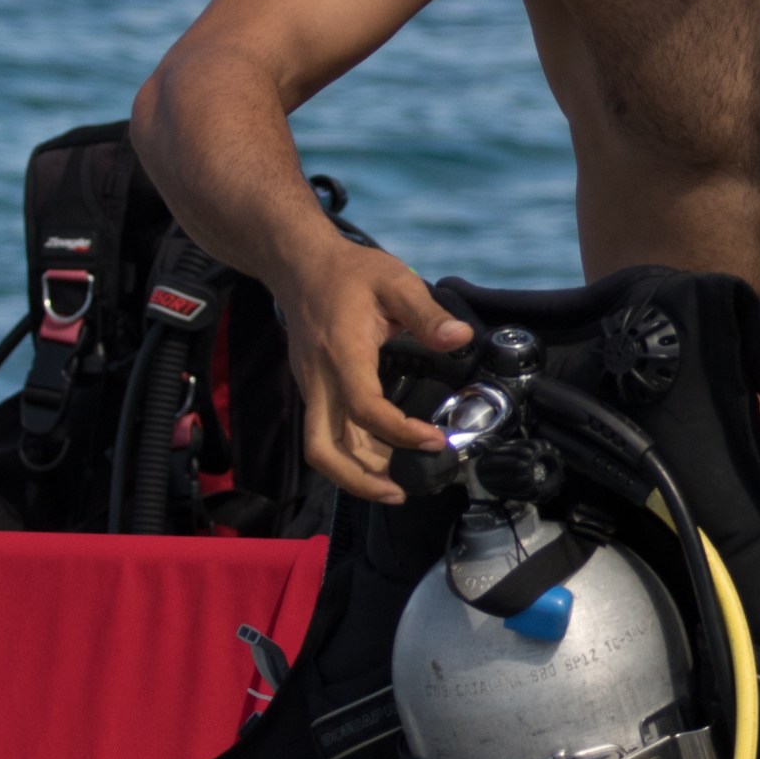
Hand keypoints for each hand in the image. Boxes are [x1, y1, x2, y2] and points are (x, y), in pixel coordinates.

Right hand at [283, 242, 473, 502]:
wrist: (299, 264)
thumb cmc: (349, 272)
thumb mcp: (395, 281)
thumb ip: (428, 313)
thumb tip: (460, 337)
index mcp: (342, 352)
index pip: (364, 407)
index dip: (400, 432)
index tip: (436, 440)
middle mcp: (319, 377)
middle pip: (321, 448)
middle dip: (357, 480)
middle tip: (398, 493)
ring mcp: (312, 386)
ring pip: (320, 447)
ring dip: (354, 474)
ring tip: (396, 486)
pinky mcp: (314, 389)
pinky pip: (326, 432)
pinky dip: (351, 454)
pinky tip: (382, 459)